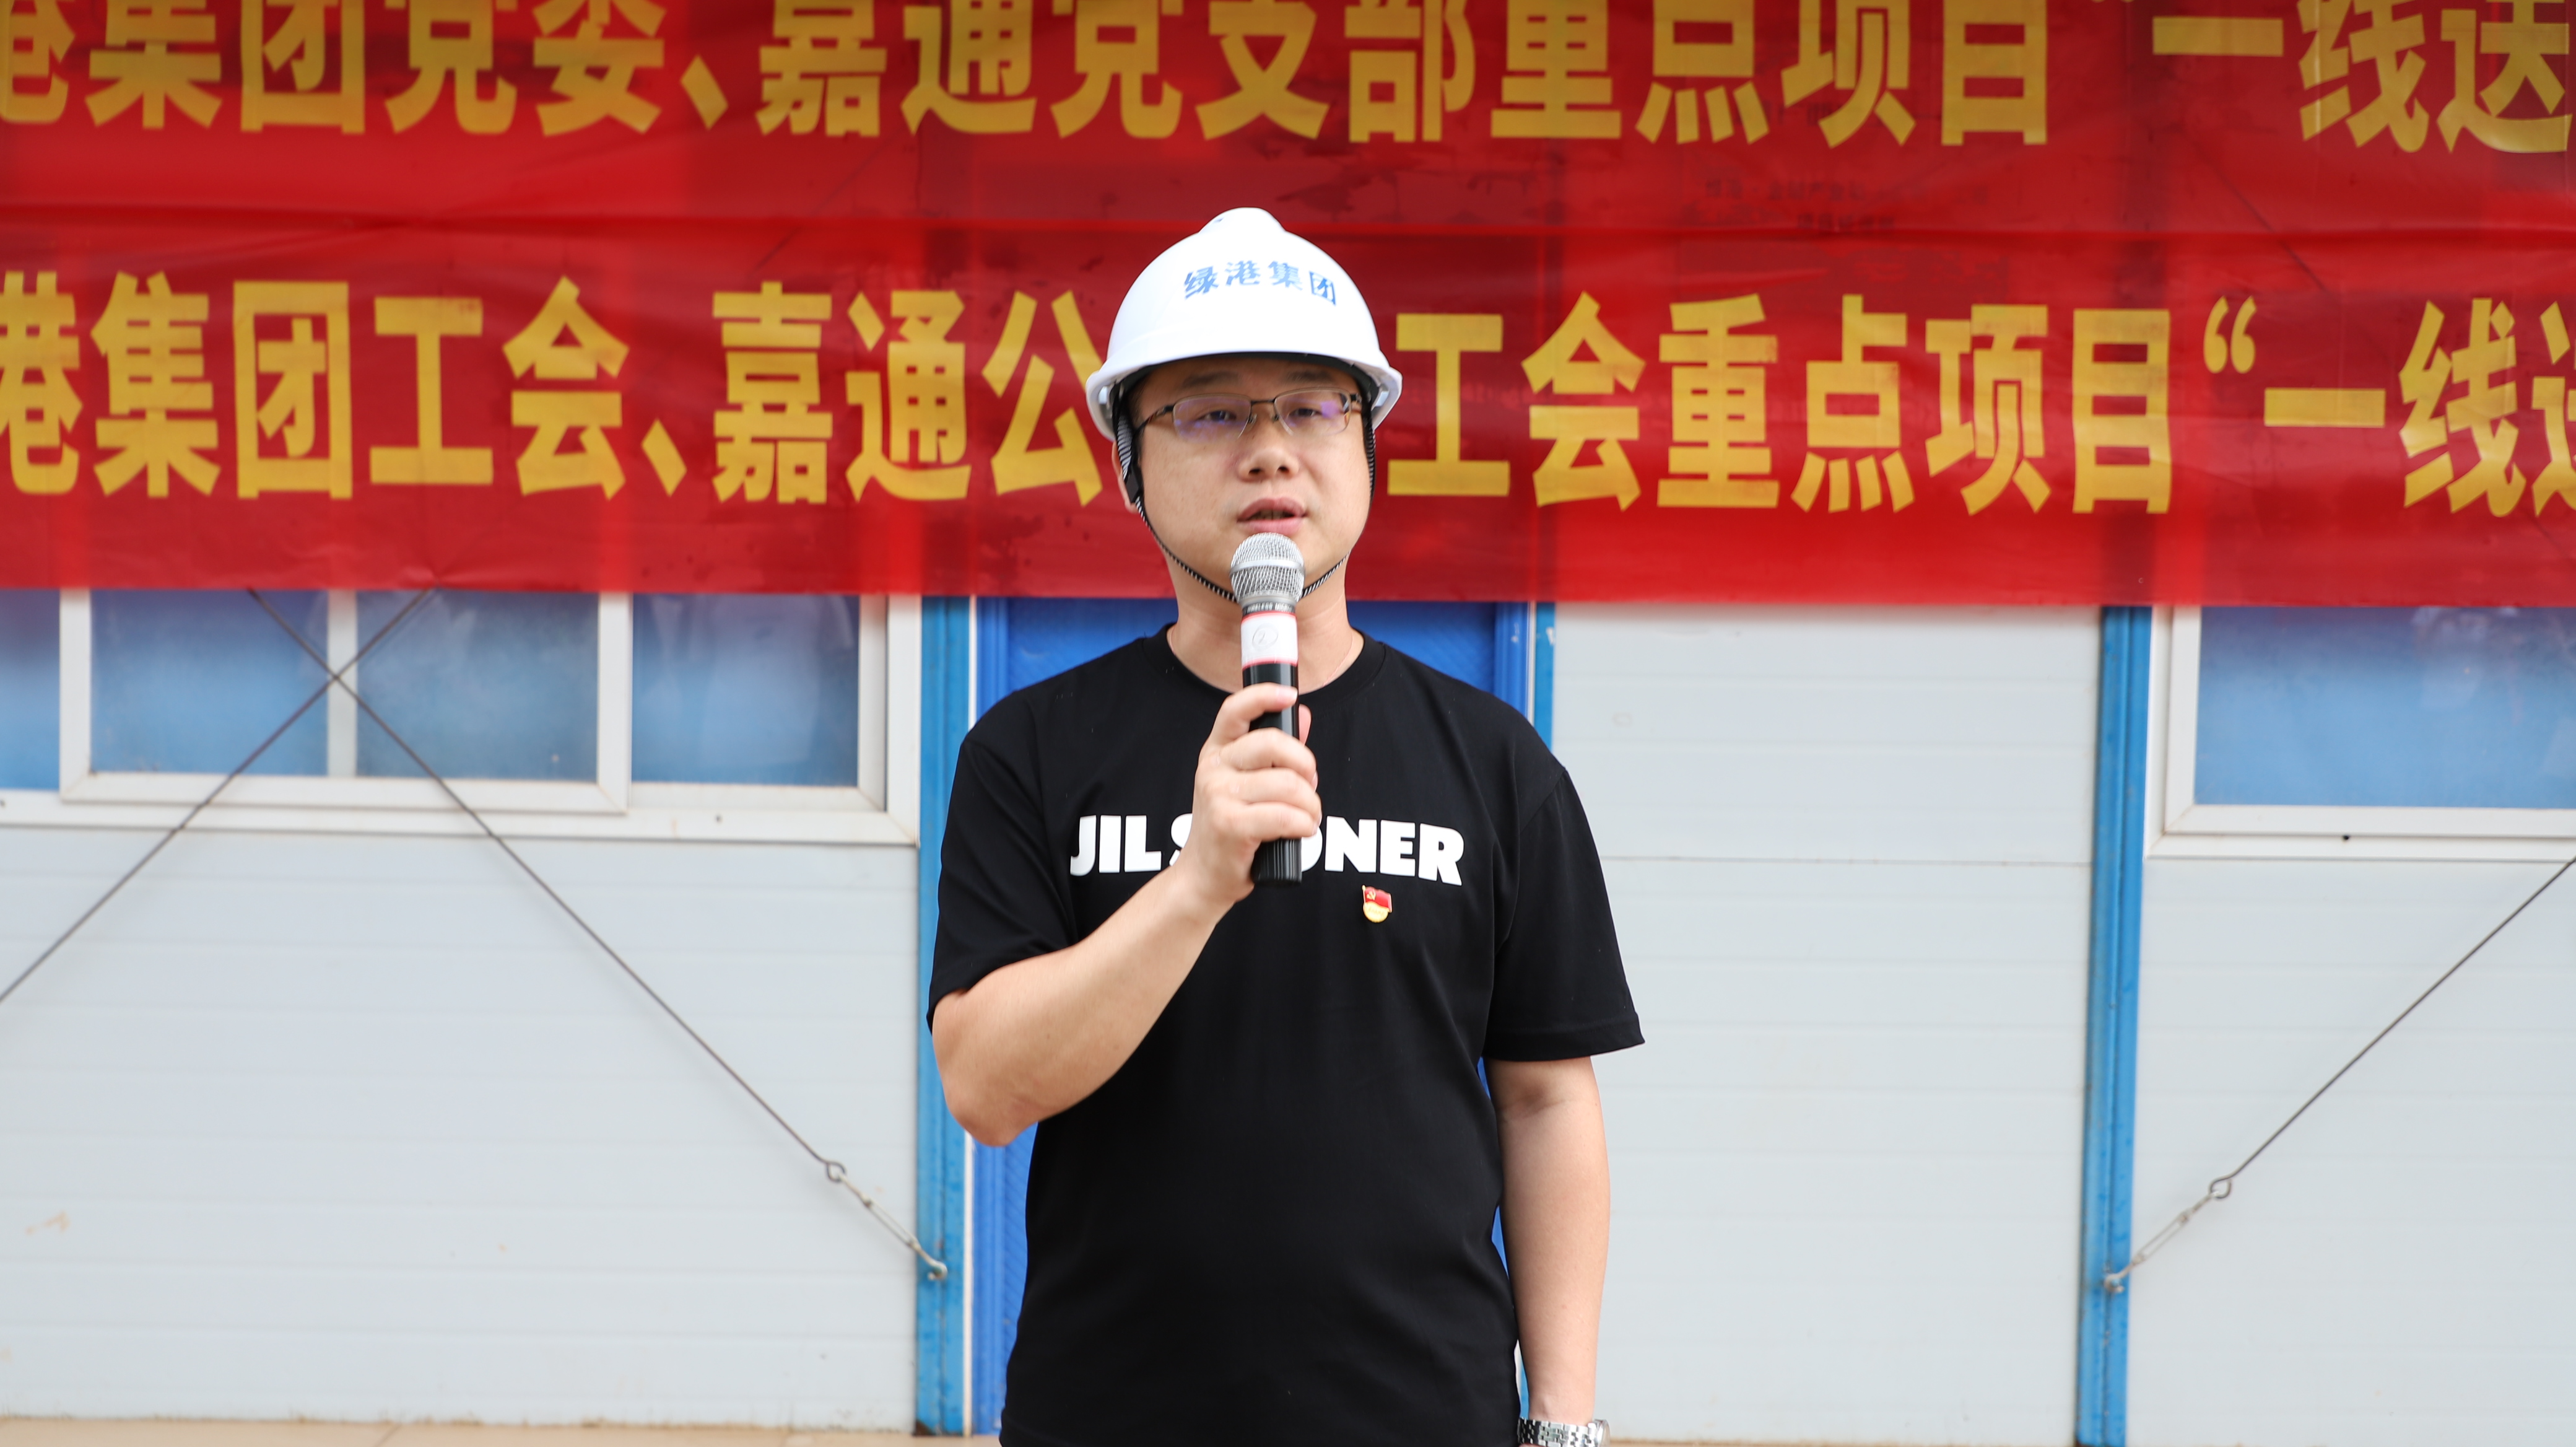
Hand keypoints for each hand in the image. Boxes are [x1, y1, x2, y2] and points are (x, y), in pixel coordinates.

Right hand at [1173, 683, 1316, 904]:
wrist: (1204, 875)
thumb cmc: (1231, 827)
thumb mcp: (1246, 784)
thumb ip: (1275, 751)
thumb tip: (1303, 715)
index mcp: (1217, 752)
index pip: (1234, 711)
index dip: (1263, 696)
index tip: (1289, 695)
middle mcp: (1214, 769)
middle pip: (1273, 744)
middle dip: (1305, 765)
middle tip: (1310, 785)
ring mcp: (1219, 796)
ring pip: (1287, 785)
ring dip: (1311, 804)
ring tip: (1309, 817)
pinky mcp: (1230, 825)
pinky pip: (1285, 816)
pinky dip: (1304, 825)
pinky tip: (1303, 831)